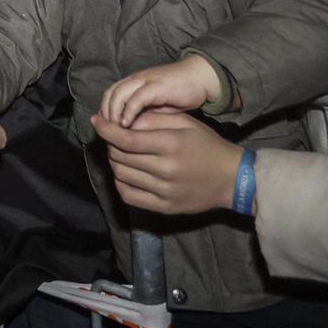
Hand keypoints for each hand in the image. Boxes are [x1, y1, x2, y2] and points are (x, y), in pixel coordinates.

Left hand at [93, 110, 243, 215]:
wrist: (232, 179)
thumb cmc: (208, 145)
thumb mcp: (185, 123)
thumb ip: (154, 120)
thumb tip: (124, 120)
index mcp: (171, 144)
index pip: (126, 139)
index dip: (106, 129)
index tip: (96, 121)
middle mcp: (165, 169)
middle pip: (120, 157)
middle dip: (110, 144)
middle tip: (114, 137)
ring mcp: (164, 191)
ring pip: (121, 176)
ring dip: (114, 162)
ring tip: (121, 153)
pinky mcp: (164, 207)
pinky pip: (129, 196)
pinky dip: (121, 183)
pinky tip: (126, 173)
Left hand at [99, 55, 219, 126]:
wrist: (201, 77)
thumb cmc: (180, 94)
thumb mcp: (158, 106)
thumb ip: (142, 114)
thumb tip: (126, 131)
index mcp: (134, 83)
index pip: (109, 96)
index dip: (105, 114)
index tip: (106, 133)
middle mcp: (136, 79)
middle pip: (110, 94)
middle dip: (106, 115)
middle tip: (108, 135)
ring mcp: (146, 80)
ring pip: (118, 94)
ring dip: (113, 114)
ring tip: (115, 132)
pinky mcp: (157, 85)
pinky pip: (137, 97)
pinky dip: (128, 111)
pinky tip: (127, 125)